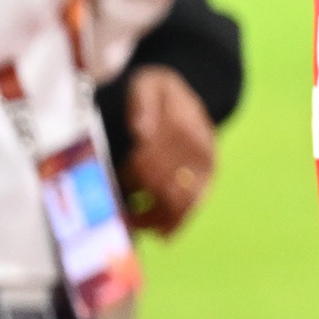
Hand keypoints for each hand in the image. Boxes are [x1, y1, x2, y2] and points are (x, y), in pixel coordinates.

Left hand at [121, 65, 219, 228]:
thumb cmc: (161, 92)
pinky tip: (162, 235)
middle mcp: (199, 148)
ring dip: (154, 216)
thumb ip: (143, 103)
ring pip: (180, 200)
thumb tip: (141, 132)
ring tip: (132, 224)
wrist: (191, 94)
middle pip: (163, 183)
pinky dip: (178, 222)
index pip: (150, 160)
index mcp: (181, 125)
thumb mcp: (150, 84)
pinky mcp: (208, 178)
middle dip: (136, 198)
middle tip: (113, 209)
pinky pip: (195, 205)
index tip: (110, 182)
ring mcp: (206, 166)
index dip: (127, 176)